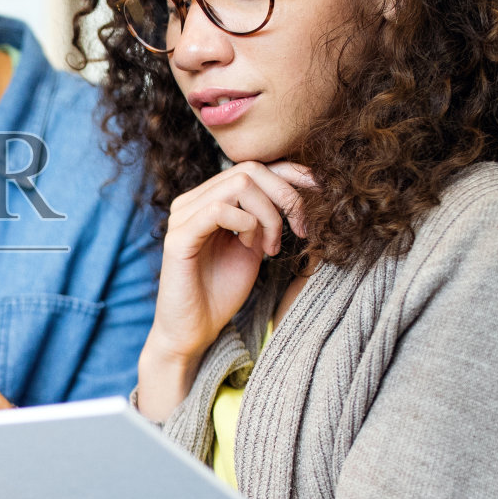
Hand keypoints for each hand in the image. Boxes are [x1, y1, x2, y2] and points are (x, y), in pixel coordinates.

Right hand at [136, 161, 311, 419]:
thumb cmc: (222, 292)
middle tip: (301, 229)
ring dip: (268, 215)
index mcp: (208, 199)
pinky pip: (219, 210)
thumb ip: (266, 218)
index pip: (252, 167)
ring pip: (238, 185)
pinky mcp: (178, 237)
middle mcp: (192, 201)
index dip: (289, 172)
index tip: (319, 190)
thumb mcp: (254, 247)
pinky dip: (247, 224)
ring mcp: (182, 216)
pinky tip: (252, 247)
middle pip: (249, 170)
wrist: (194, 331)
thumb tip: (296, 192)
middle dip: (286, 196)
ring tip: (271, 247)